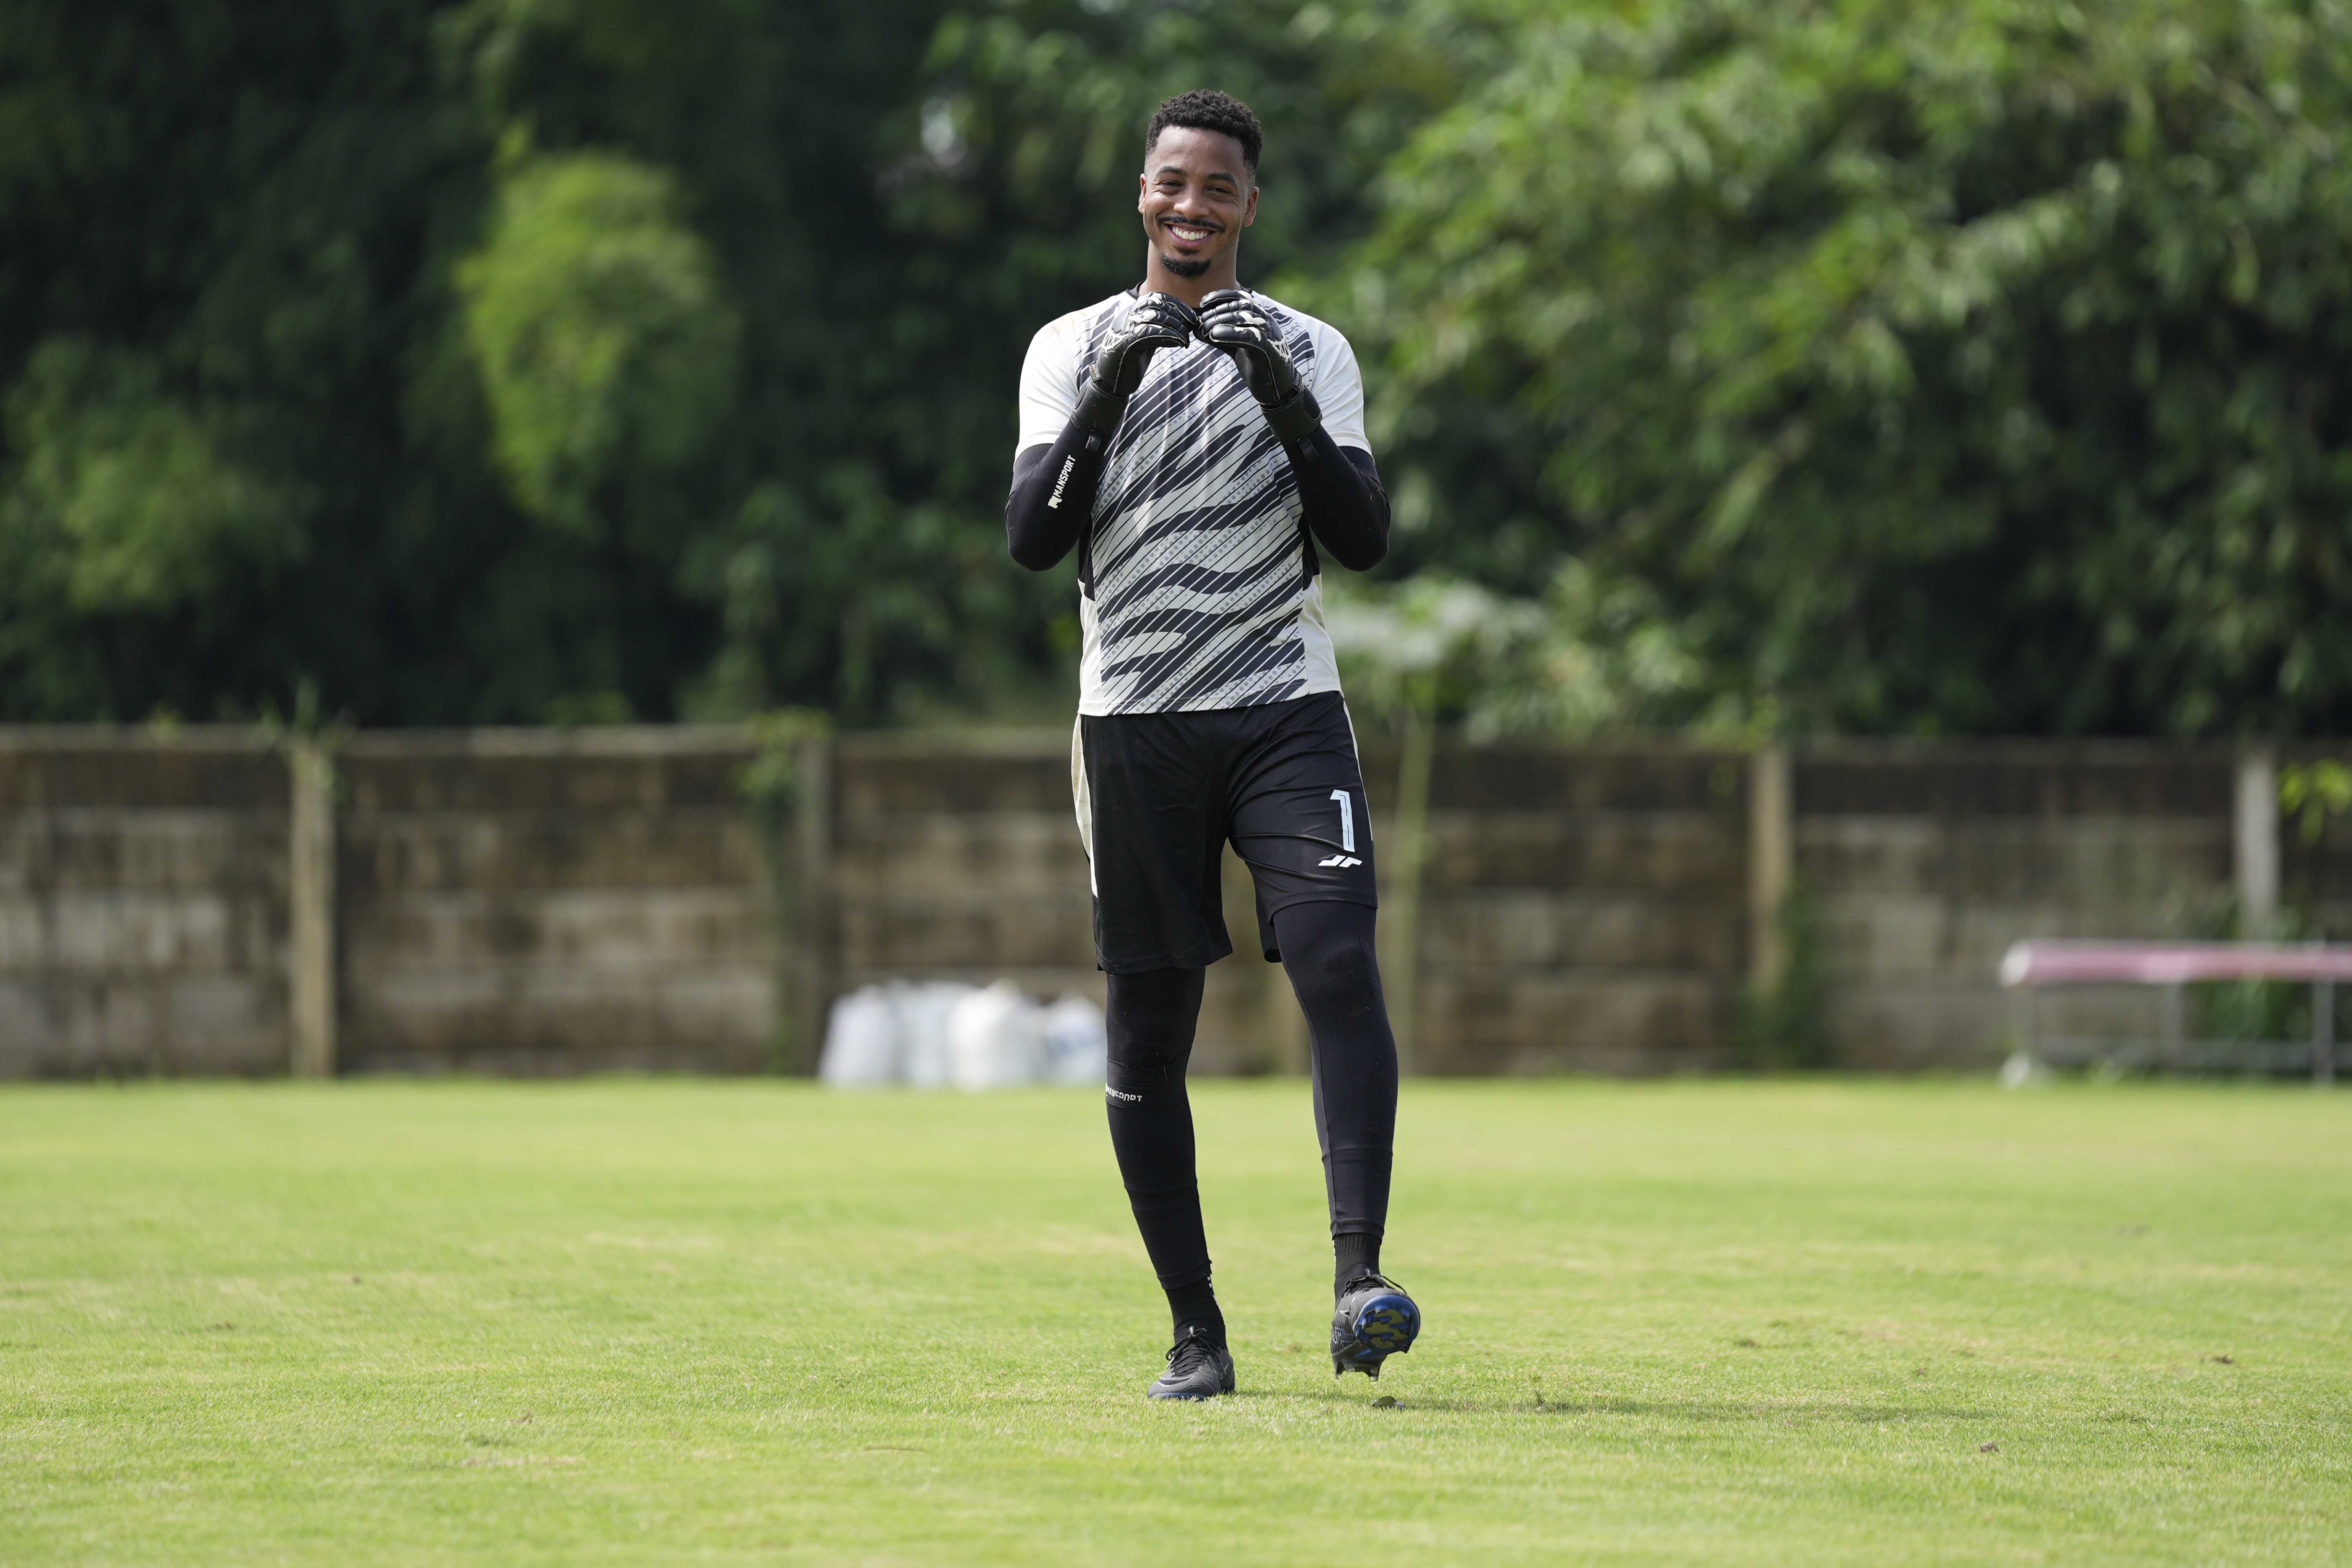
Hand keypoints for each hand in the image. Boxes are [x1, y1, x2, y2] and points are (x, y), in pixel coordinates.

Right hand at [1088, 292, 1200, 398]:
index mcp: (1131, 312)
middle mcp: (1127, 315)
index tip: (1191, 316)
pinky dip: (1170, 337)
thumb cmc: (1130, 361)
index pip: (1157, 297)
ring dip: (1177, 327)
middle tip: (1192, 328)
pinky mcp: (1128, 342)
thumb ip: (1157, 327)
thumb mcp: (1145, 339)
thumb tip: (1182, 320)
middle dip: (1180, 315)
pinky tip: (1179, 344)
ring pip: (1157, 317)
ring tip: (1186, 339)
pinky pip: (1153, 333)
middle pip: (1159, 305)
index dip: (1177, 304)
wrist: (1110, 381)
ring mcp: (1126, 327)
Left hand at [1199, 289, 1301, 406]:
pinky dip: (1230, 333)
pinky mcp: (1269, 348)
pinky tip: (1215, 334)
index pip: (1241, 297)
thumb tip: (1197, 330)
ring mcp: (1269, 333)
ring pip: (1244, 317)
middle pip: (1240, 306)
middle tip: (1201, 322)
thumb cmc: (1258, 366)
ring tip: (1205, 329)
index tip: (1203, 302)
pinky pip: (1249, 335)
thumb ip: (1221, 338)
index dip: (1221, 296)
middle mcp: (1266, 321)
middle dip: (1217, 312)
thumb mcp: (1237, 348)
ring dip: (1221, 320)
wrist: (1279, 389)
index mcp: (1261, 318)